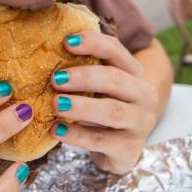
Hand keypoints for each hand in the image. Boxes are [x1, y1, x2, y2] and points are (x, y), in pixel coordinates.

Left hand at [48, 32, 159, 173]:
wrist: (122, 148)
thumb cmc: (105, 107)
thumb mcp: (100, 86)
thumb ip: (84, 68)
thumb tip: (47, 49)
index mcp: (135, 72)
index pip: (116, 51)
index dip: (93, 44)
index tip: (66, 42)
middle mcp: (144, 96)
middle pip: (116, 80)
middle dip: (84, 77)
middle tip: (55, 79)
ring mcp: (139, 124)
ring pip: (111, 112)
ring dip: (81, 106)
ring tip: (55, 104)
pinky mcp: (129, 150)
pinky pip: (100, 141)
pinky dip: (77, 136)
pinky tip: (56, 130)